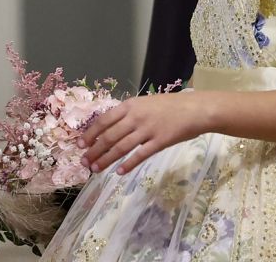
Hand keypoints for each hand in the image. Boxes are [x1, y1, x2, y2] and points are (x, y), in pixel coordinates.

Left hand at [83, 92, 209, 174]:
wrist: (195, 109)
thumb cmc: (170, 106)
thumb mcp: (145, 103)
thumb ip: (129, 114)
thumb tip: (109, 128)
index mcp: (130, 105)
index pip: (104, 120)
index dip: (91, 133)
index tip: (80, 144)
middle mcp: (136, 117)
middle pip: (110, 136)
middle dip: (94, 150)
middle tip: (84, 162)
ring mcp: (148, 129)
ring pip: (121, 147)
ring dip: (107, 159)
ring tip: (96, 169)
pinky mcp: (160, 142)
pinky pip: (140, 155)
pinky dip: (129, 164)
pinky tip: (119, 172)